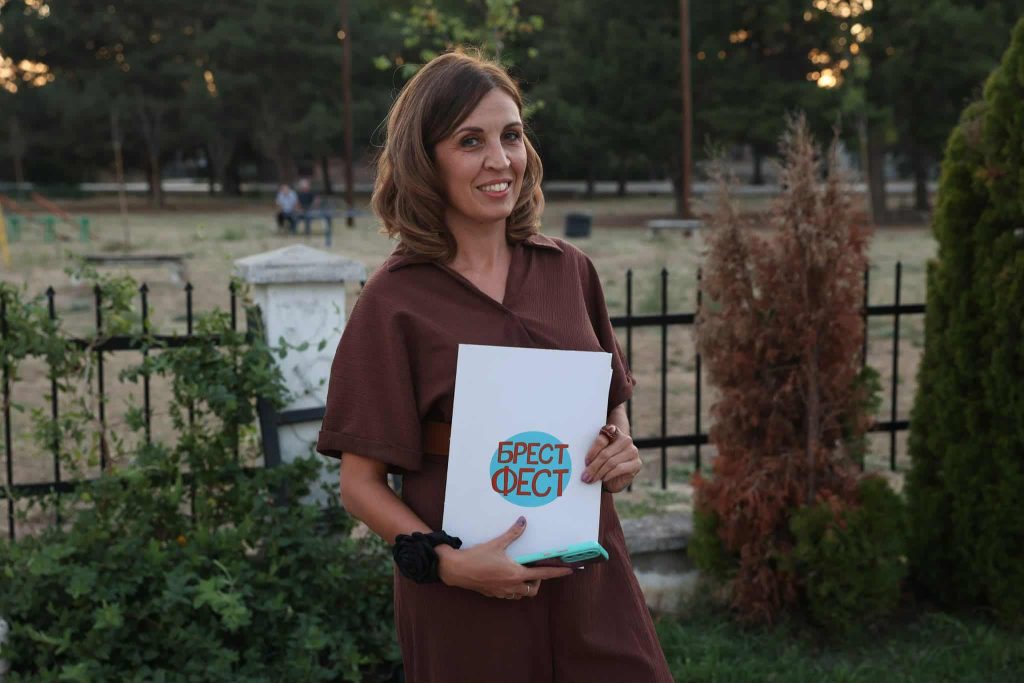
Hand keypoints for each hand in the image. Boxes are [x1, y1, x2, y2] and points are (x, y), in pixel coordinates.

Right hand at [436, 517, 573, 599]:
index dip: (557, 572)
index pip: (543, 575)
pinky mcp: (493, 594)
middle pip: (533, 590)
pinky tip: (505, 579)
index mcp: (516, 573)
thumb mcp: (497, 543)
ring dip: (525, 587)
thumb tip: (523, 521)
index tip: (569, 571)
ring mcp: (502, 592)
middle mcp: (512, 586)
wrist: (456, 570)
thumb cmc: (477, 557)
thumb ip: (513, 533)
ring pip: (521, 594)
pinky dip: (512, 589)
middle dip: (538, 583)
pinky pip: (508, 595)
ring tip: (521, 575)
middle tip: (535, 571)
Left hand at [582, 424, 640, 492]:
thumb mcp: (596, 456)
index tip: (585, 462)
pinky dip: (609, 475)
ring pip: (611, 462)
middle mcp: (625, 439)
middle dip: (593, 466)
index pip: (601, 439)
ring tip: (591, 479)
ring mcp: (632, 451)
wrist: (614, 478)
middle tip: (585, 476)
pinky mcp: (636, 463)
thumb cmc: (603, 464)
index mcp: (614, 432)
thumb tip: (583, 462)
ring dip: (599, 472)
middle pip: (605, 453)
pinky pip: (619, 469)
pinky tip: (603, 479)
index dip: (592, 452)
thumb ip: (593, 454)